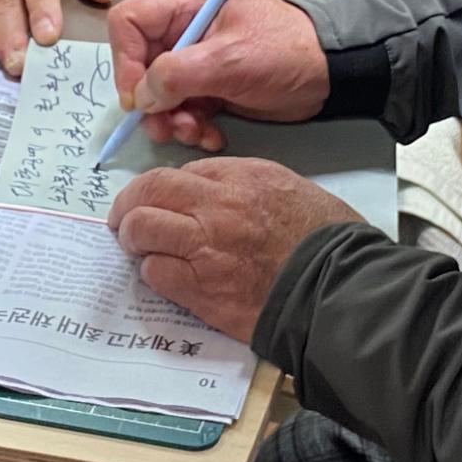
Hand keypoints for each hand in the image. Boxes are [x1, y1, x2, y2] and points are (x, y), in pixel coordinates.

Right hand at [107, 0, 328, 150]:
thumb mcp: (230, 60)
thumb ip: (178, 74)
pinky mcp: (210, 86)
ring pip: (159, 93)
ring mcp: (197, 58)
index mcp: (187, 2)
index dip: (126, 61)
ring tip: (196, 132)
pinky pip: (182, 108)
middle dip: (152, 101)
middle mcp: (185, 28)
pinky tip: (213, 135)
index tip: (139, 97)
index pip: (129, 22)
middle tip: (168, 126)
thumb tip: (140, 97)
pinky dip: (192, 126)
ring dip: (172, 119)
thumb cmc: (286, 52)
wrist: (331, 75)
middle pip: (140, 64)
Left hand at [108, 158, 360, 339]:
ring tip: (140, 249)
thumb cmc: (321, 237)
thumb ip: (238, 183)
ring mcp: (204, 247)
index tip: (150, 200)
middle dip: (128, 207)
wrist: (336, 287)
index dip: (154, 188)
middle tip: (125, 221)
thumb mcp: (284, 187)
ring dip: (134, 239)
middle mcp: (214, 206)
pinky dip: (153, 272)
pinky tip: (165, 274)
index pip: (175, 173)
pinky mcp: (201, 288)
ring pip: (141, 230)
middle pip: (147, 194)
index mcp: (238, 176)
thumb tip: (201, 190)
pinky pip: (155, 272)